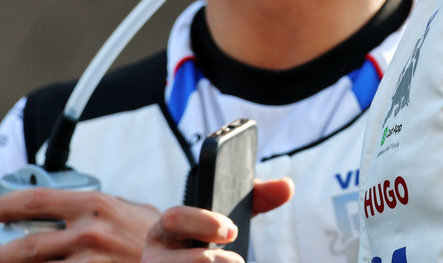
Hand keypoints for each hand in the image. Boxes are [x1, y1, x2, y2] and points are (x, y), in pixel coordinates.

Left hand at [0, 188, 158, 262]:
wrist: (180, 259)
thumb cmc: (156, 237)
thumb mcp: (129, 211)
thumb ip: (99, 208)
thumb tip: (69, 205)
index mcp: (94, 205)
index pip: (37, 200)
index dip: (7, 205)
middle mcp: (89, 232)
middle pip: (28, 245)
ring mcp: (92, 261)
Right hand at [140, 178, 293, 261]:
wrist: (186, 262)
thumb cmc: (208, 237)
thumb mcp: (227, 217)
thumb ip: (256, 198)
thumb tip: (287, 185)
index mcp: (166, 227)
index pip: (174, 218)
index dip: (203, 223)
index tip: (233, 230)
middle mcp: (155, 255)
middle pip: (172, 259)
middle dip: (208, 259)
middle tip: (237, 261)